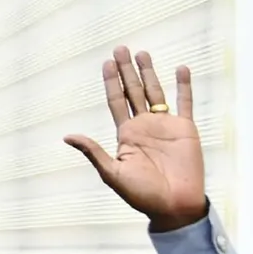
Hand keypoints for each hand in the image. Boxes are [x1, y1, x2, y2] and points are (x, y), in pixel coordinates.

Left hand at [64, 46, 206, 230]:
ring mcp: (165, 126)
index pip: (116, 102)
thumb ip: (93, 151)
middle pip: (133, 91)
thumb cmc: (141, 195)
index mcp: (125, 135)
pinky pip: (184, 102)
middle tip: (120, 48)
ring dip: (149, 73)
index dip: (111, 82)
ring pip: (155, 92)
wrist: (173, 206)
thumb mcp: (112, 173)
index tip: (106, 63)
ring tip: (142, 53)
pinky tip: (180, 69)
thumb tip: (67, 136)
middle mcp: (143, 126)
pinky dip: (183, 86)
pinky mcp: (185, 129)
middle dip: (126, 71)